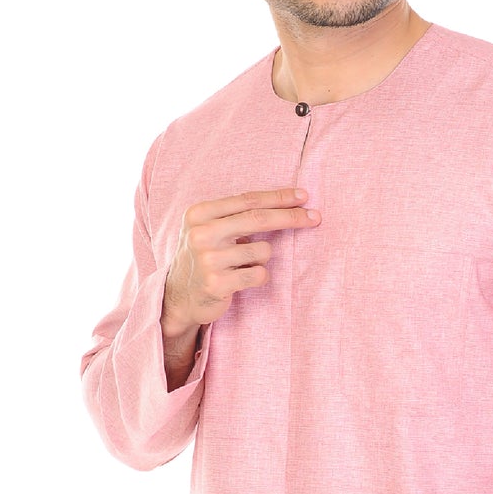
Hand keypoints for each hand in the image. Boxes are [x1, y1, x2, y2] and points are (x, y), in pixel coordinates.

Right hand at [162, 186, 320, 336]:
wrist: (178, 297)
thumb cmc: (202, 257)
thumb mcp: (207, 228)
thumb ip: (236, 215)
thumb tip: (287, 203)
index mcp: (199, 214)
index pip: (248, 200)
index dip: (278, 197)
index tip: (303, 196)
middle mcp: (201, 234)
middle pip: (258, 219)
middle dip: (291, 217)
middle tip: (315, 217)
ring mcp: (208, 260)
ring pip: (263, 251)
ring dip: (262, 258)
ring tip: (241, 264)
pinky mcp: (217, 284)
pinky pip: (260, 274)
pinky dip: (259, 276)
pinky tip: (240, 279)